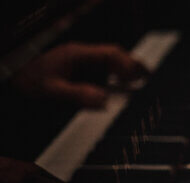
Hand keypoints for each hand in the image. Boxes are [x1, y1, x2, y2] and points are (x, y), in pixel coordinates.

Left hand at [11, 42, 147, 107]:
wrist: (16, 86)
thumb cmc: (29, 84)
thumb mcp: (50, 90)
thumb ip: (77, 94)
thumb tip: (103, 100)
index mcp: (76, 55)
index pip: (110, 53)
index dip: (126, 64)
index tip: (136, 78)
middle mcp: (82, 58)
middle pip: (115, 56)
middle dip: (133, 65)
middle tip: (150, 77)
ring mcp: (82, 66)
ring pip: (111, 65)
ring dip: (127, 72)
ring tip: (145, 82)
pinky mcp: (81, 76)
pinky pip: (105, 75)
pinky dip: (118, 81)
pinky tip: (126, 90)